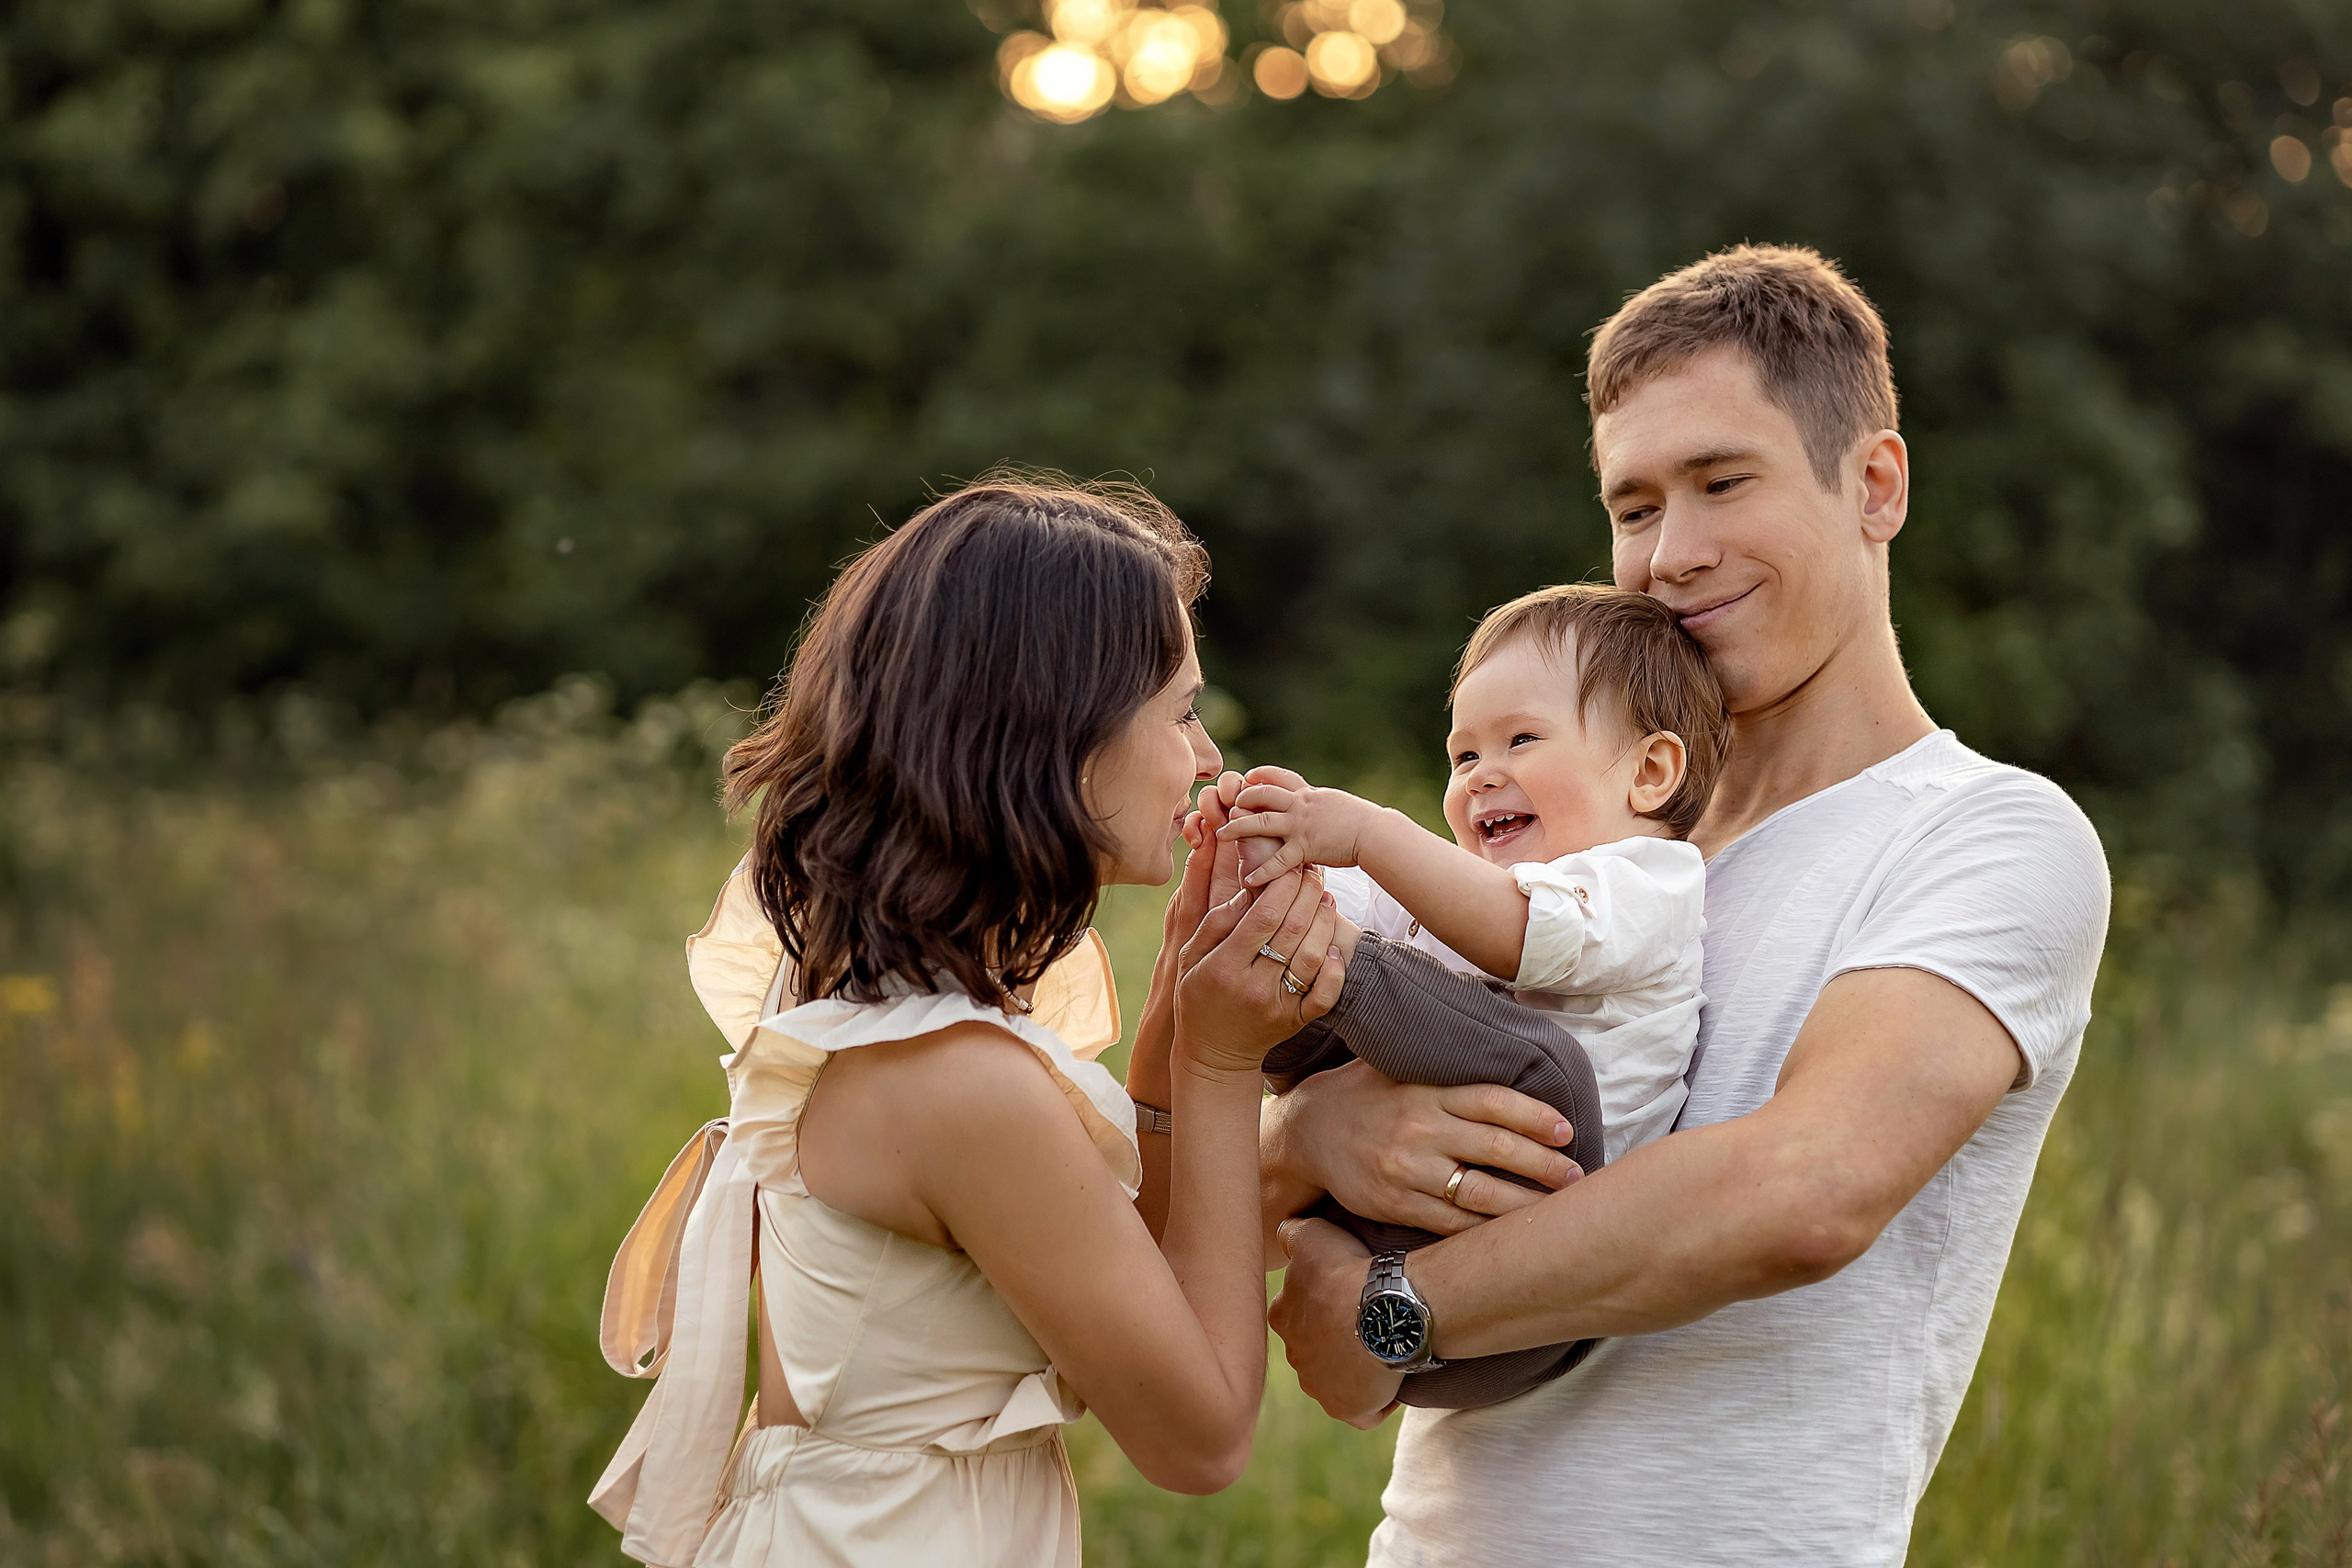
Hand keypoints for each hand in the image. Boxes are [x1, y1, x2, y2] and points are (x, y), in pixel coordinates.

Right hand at [1175, 862, 1346, 1079]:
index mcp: (1226, 967)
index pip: (1263, 917)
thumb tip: (1251, 889)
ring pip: (1312, 956)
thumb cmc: (1199, 997)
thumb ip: (1217, 922)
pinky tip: (1332, 946)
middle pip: (1292, 930)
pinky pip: (1325, 995)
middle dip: (1307, 893)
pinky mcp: (1297, 1021)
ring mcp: (1279, 1006)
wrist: (1214, 1055)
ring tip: (1325, 897)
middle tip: (1313, 872)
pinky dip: (1335, 969)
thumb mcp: (1191, 958)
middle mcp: (1255, 987)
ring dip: (1324, 921)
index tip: (1290, 866)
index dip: (1282, 886)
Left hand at [1216, 770, 1378, 887]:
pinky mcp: (1305, 847)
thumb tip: (1313, 803)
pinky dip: (1261, 871)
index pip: (1277, 776)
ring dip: (1237, 828)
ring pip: (1260, 822)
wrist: (1375, 833)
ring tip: (1221, 835)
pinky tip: (1248, 879)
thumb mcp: (1335, 803)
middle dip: (1240, 799)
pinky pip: (1277, 860)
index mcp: (1308, 793)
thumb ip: (1318, 803)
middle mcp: (1301, 805)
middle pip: (1261, 794)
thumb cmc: (1362, 822)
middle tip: (1227, 807)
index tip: (1246, 779)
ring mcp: (1301, 825)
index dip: (1258, 776)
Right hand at [1266, 1060, 1581, 1235]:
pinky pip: (1451, 1223)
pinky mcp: (1395, 1204)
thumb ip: (1444, 1064)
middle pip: (1496, 1148)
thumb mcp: (1397, 1066)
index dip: (1535, 1116)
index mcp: (1425, 1091)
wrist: (1306, 1132)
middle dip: (1545, 1164)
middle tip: (1575, 1175)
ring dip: (1525, 1203)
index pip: (1492, 1101)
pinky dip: (1486, 1230)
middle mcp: (1419, 1130)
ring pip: (1480, 1192)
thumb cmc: (1364, 1094)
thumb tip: (1499, 1039)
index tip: (1565, 1130)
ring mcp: (1407, 1171)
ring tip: (1556, 1207)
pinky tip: (1511, 1232)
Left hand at [1268, 1217, 1399, 1426]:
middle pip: (1315, 1349)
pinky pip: (1362, 1412)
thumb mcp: (1313, 1235)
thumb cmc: (1347, 1270)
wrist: (1383, 1309)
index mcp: (1283, 1317)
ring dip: (1354, 1370)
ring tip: (1383, 1349)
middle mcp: (1295, 1356)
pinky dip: (1375, 1402)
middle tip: (1366, 1322)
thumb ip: (1293, 1233)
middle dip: (1334, 1340)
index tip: (1345, 1296)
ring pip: (1336, 1381)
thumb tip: (1283, 1232)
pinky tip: (1390, 1383)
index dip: (1321, 1305)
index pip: (1296, 1313)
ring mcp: (1319, 1388)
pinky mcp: (1348, 1411)